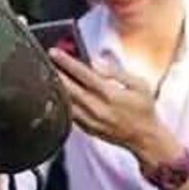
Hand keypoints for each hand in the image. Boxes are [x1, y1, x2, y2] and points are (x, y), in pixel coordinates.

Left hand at [51, 49, 179, 167]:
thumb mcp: (139, 84)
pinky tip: (56, 92)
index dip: (67, 62)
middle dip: (56, 72)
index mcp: (110, 94)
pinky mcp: (86, 129)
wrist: (144, 137)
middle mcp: (97, 109)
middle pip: (69, 88)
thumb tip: (95, 63)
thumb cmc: (144, 107)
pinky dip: (61, 102)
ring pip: (66, 102)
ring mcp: (90, 121)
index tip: (54, 52)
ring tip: (47, 74)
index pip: (83, 74)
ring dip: (55, 88)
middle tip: (44, 60)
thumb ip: (116, 72)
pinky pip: (68, 114)